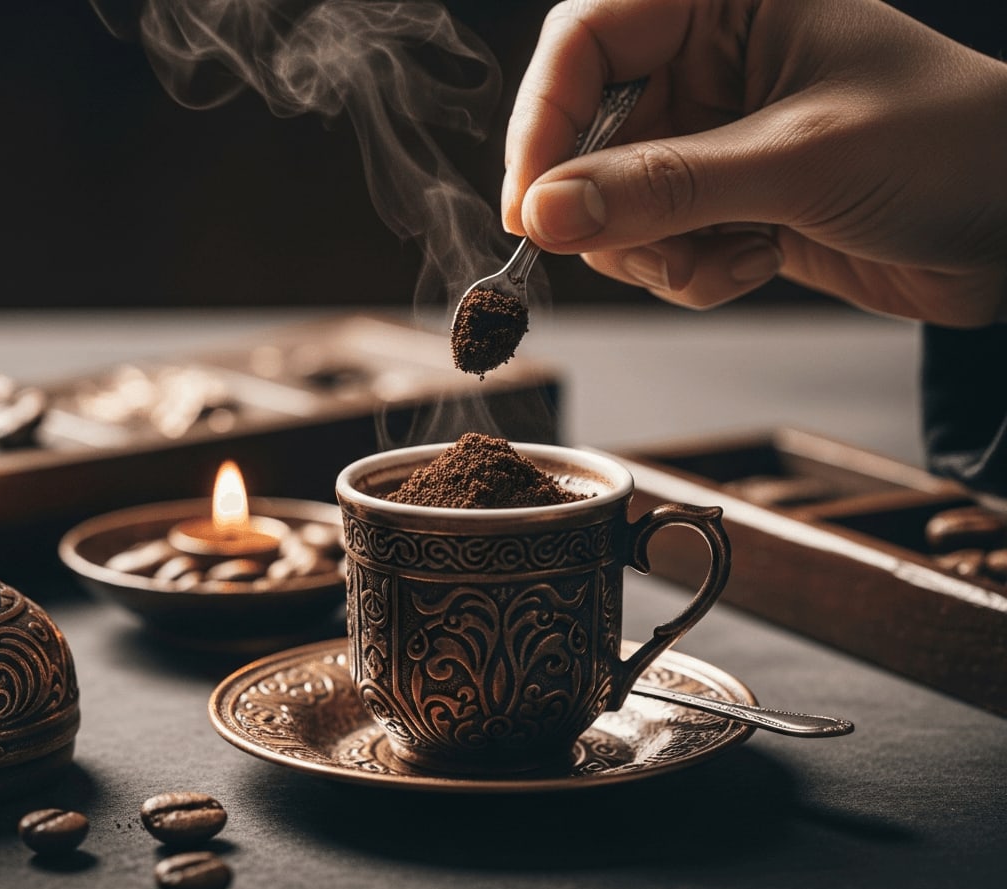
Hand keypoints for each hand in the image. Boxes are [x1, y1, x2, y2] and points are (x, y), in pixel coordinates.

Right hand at [502, 0, 1006, 325]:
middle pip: (585, 136)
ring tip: (732, 251)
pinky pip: (657, 244)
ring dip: (657, 250)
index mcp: (722, 3)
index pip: (585, 43)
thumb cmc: (949, 147)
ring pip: (612, 205)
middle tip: (649, 246)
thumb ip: (664, 187)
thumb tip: (545, 212)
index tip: (529, 207)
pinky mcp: (724, 199)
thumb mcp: (798, 160)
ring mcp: (713, 136)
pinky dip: (691, 270)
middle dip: (608, 209)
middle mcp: (708, 63)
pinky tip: (758, 260)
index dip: (543, 124)